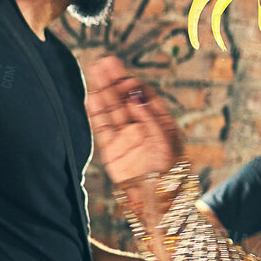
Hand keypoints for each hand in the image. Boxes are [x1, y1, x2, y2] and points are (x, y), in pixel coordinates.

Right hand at [86, 56, 184, 183]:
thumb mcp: (165, 139)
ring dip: (104, 91)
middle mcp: (142, 127)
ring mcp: (126, 137)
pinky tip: (91, 97)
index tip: (126, 77)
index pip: (146, 97)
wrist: (157, 198)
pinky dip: (96, 113)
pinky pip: (102, 127)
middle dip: (115, 81)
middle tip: (105, 62)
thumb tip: (135, 93)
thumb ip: (148, 116)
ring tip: (95, 71)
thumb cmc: (169, 171)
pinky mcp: (112, 149)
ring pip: (112, 109)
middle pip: (125, 99)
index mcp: (161, 123)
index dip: (135, 86)